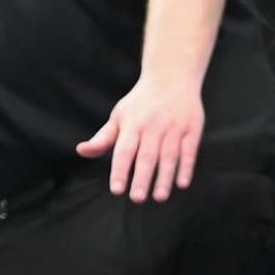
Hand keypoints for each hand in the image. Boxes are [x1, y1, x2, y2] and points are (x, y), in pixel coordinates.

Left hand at [75, 76, 204, 202]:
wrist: (172, 76)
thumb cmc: (141, 103)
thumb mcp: (119, 116)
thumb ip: (103, 138)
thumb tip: (82, 151)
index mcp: (132, 123)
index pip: (124, 150)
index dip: (119, 170)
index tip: (116, 189)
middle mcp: (153, 125)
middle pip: (147, 156)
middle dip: (142, 178)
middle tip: (137, 198)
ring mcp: (174, 127)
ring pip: (169, 156)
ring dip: (164, 178)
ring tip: (159, 197)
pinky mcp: (192, 128)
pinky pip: (189, 151)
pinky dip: (186, 167)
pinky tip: (181, 184)